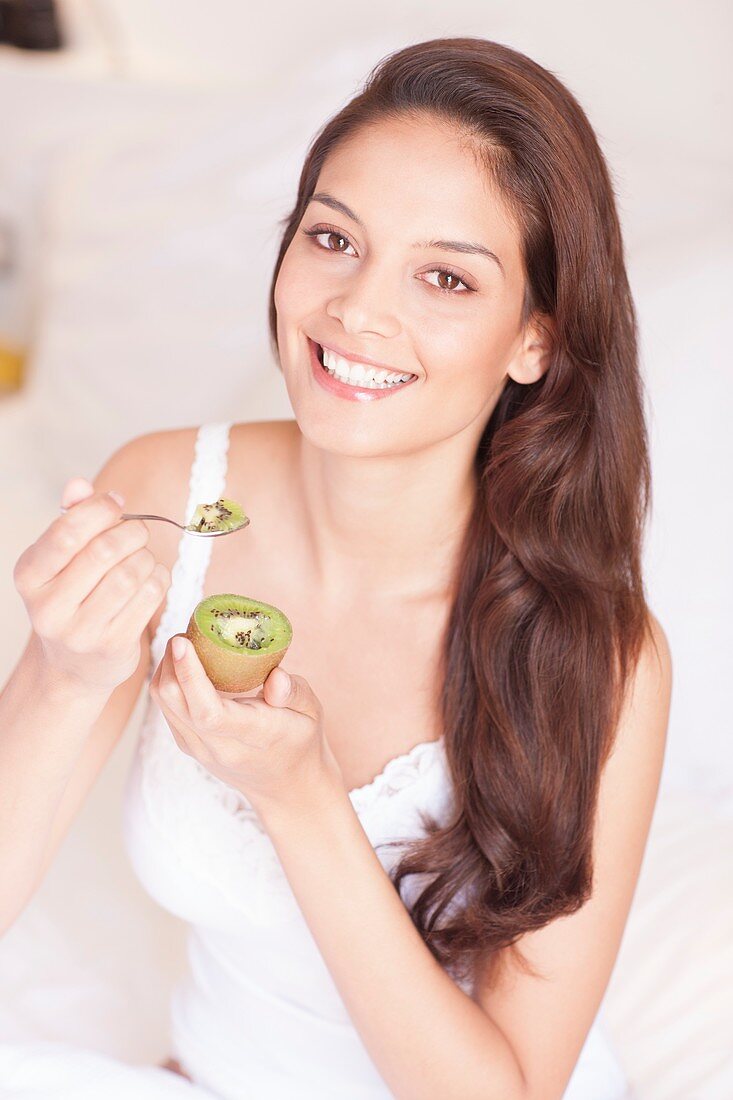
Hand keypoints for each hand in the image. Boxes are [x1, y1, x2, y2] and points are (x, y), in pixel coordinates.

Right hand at [13, 477, 169, 696]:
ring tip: (143, 557)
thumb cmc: (72, 597)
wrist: (73, 665)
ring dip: (147, 557)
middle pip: (104, 551)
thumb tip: (78, 484)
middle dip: (131, 532)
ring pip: (131, 573)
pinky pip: (149, 596)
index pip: (66, 532)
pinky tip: (152, 578)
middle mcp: (48, 607)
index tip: (115, 503)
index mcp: (29, 575)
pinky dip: (159, 579)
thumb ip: (70, 519)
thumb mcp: (61, 559)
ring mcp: (80, 631)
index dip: (99, 510)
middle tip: (138, 532)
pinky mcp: (112, 646)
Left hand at [149, 633, 344, 821]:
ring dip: (166, 669)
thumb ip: (294, 692)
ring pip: (163, 703)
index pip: (209, 711)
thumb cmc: (300, 740)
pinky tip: (184, 666)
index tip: (183, 641)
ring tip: (186, 645)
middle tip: (187, 632)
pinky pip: (166, 708)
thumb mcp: (311, 712)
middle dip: (171, 660)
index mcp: (252, 736)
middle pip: (174, 702)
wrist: (286, 788)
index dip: (189, 675)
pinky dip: (168, 681)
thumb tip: (275, 676)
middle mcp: (218, 747)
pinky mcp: (188, 744)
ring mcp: (198, 749)